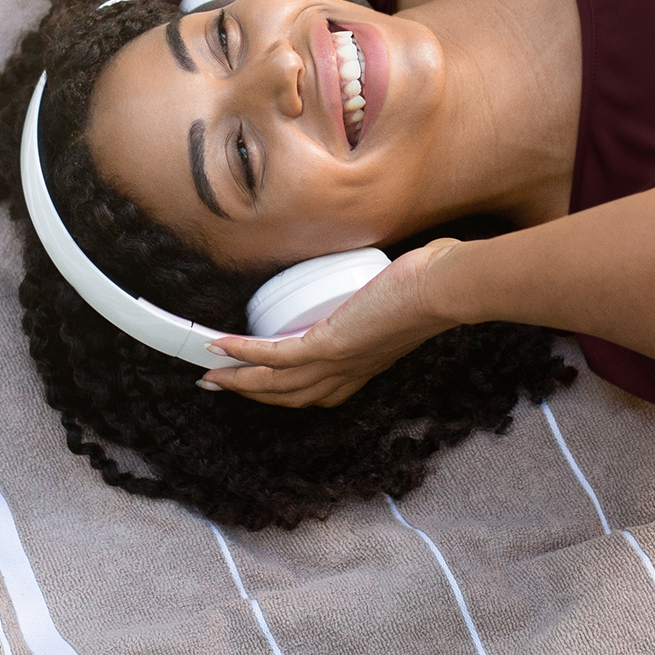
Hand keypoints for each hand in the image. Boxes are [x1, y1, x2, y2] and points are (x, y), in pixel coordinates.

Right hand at [199, 238, 466, 408]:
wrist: (445, 288)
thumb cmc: (439, 284)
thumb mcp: (415, 293)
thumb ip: (409, 284)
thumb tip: (418, 258)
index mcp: (368, 361)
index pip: (326, 388)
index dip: (294, 390)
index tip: (272, 383)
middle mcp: (350, 369)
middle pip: (292, 395)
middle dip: (254, 393)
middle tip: (222, 384)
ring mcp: (336, 360)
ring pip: (275, 382)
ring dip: (238, 380)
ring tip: (210, 373)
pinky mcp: (327, 344)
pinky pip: (273, 356)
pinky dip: (243, 353)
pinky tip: (218, 347)